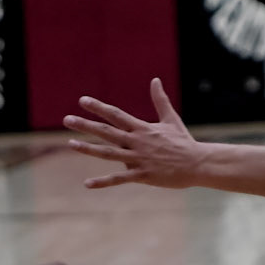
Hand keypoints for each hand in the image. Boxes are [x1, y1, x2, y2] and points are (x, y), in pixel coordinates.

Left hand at [64, 80, 201, 190]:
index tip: (83, 100)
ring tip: (70, 143)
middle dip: (86, 125)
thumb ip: (160, 100)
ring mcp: (139, 159)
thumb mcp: (171, 119)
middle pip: (107, 132)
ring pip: (108, 153)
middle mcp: (137, 142)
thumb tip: (155, 80)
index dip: (99, 107)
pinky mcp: (143, 175)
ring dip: (88, 149)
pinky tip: (87, 183)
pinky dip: (103, 181)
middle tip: (67, 119)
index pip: (116, 115)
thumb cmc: (183, 142)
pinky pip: (119, 178)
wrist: (198, 163)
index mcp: (142, 128)